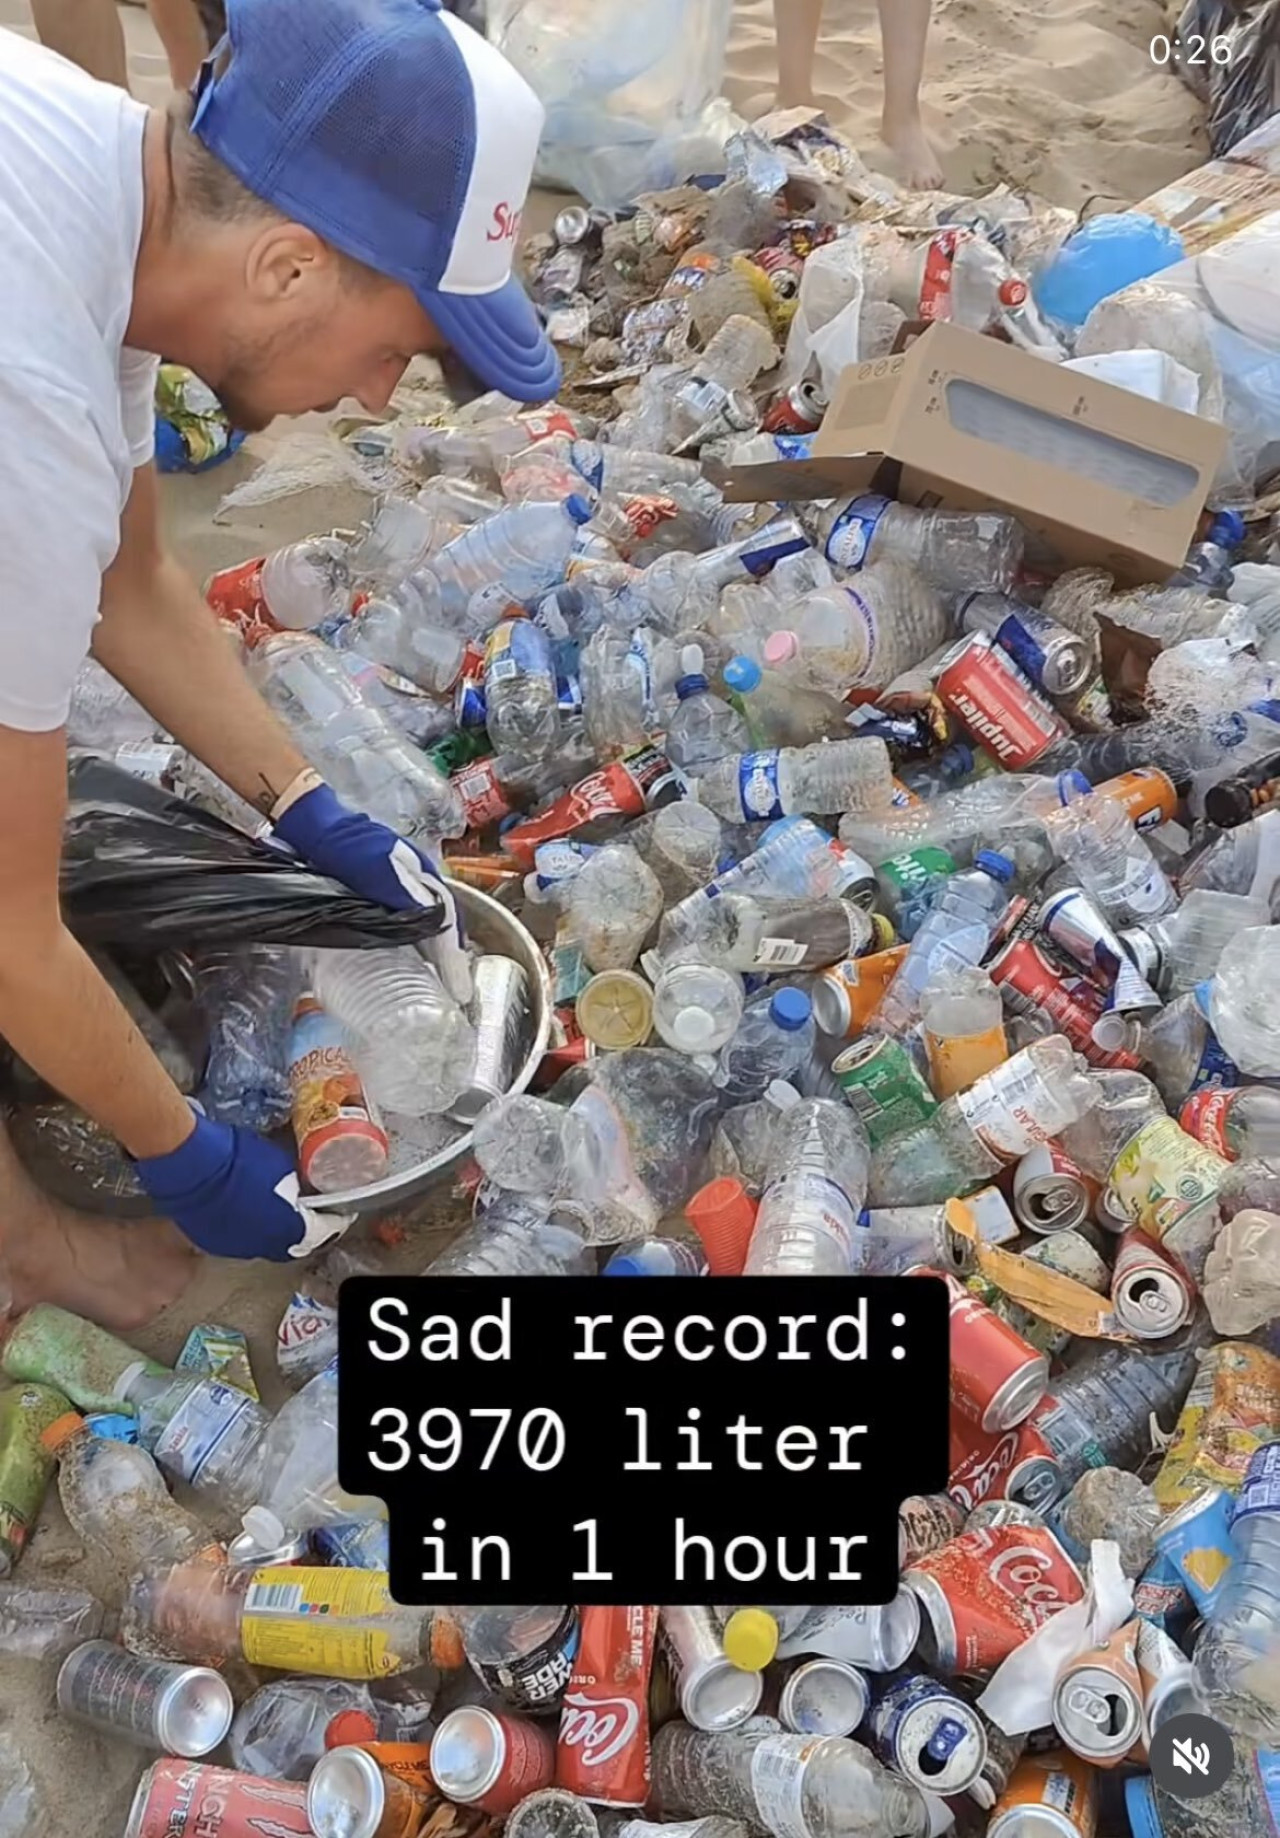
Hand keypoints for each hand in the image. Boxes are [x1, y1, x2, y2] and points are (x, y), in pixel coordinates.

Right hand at [133, 1106, 351, 1260]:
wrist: (190, 1165)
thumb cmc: (239, 1158)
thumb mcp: (280, 1164)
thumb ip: (295, 1185)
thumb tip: (298, 1192)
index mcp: (287, 1229)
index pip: (322, 1232)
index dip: (334, 1221)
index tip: (341, 1212)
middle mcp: (264, 1247)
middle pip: (293, 1243)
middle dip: (306, 1230)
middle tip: (313, 1214)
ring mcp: (235, 1248)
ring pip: (265, 1244)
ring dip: (276, 1231)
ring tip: (281, 1212)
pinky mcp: (211, 1243)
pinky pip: (240, 1240)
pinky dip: (251, 1229)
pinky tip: (250, 1212)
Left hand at [274, 783, 471, 1002]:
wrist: (309, 824)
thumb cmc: (344, 843)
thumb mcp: (376, 863)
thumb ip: (402, 891)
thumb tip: (431, 924)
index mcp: (422, 876)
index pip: (447, 921)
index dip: (453, 957)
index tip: (459, 989)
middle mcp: (414, 886)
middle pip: (439, 926)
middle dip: (448, 958)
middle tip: (450, 991)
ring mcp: (393, 892)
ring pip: (421, 929)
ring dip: (429, 956)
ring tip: (431, 984)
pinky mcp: (372, 899)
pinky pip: (398, 929)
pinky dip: (407, 948)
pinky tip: (400, 963)